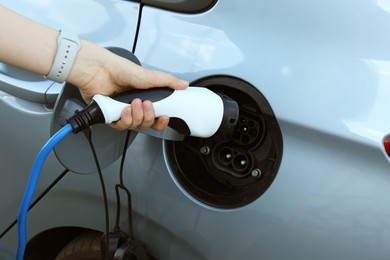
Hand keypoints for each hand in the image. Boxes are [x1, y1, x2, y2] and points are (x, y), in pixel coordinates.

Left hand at [67, 41, 188, 130]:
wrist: (98, 69)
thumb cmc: (119, 69)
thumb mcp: (148, 76)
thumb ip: (167, 81)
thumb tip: (184, 84)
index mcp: (144, 98)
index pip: (156, 117)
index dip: (161, 121)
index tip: (164, 117)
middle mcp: (133, 107)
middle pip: (146, 124)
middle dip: (148, 117)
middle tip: (146, 105)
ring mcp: (121, 112)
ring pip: (134, 126)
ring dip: (136, 117)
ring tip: (134, 104)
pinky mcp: (110, 116)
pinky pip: (120, 127)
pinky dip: (124, 120)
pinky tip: (124, 110)